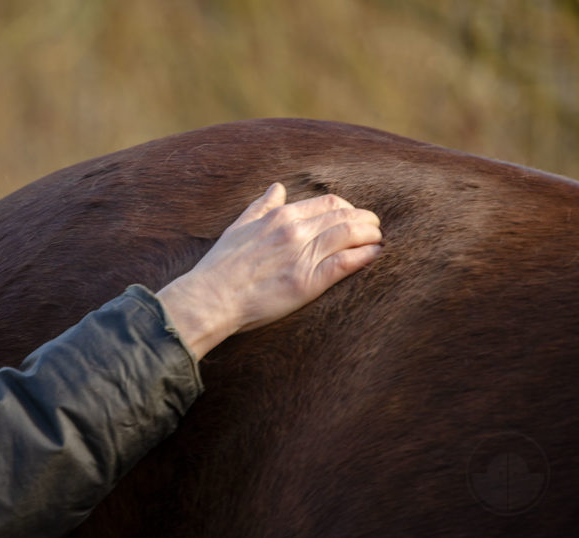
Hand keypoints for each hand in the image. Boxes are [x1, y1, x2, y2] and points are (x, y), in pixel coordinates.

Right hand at [156, 183, 381, 359]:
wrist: (211, 297)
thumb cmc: (221, 265)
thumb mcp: (239, 226)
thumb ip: (261, 206)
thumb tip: (278, 187)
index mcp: (280, 216)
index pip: (328, 203)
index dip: (348, 209)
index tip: (355, 218)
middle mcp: (294, 230)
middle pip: (344, 216)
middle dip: (366, 220)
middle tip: (375, 228)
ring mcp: (302, 255)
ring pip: (350, 235)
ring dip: (371, 235)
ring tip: (379, 240)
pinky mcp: (307, 281)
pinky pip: (345, 263)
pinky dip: (364, 256)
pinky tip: (374, 256)